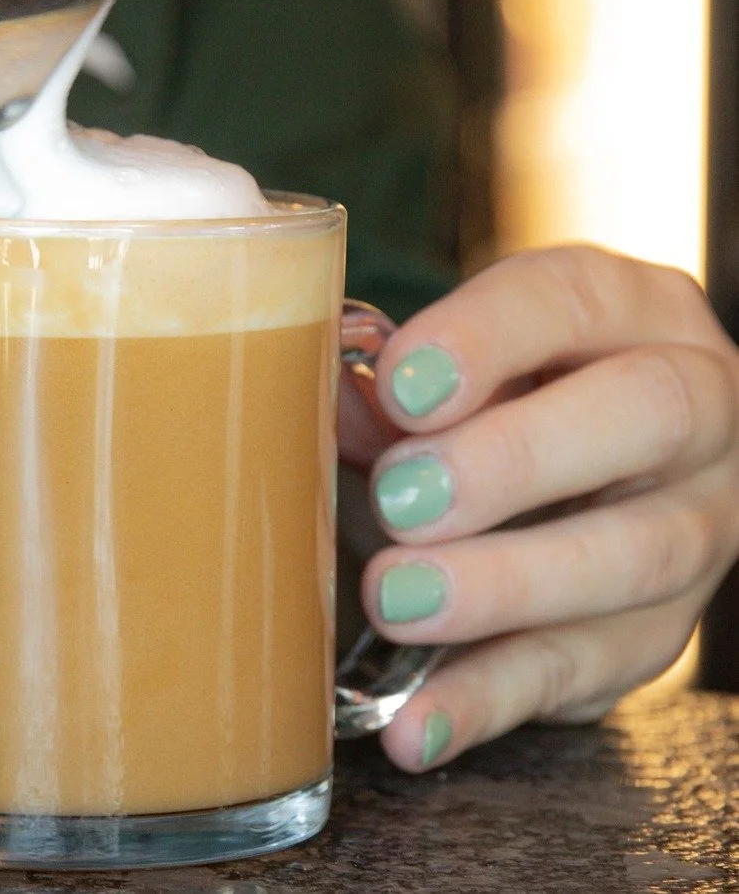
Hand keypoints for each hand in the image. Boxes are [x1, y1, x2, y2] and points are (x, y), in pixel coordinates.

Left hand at [343, 246, 738, 769]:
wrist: (585, 466)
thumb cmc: (498, 394)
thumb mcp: (453, 365)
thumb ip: (390, 383)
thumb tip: (325, 405)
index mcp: (632, 308)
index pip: (573, 301)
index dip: (486, 339)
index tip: (399, 384)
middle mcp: (696, 407)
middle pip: (643, 415)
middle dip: (516, 459)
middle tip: (402, 496)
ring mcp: (699, 524)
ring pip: (634, 555)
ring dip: (504, 585)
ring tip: (395, 600)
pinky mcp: (662, 634)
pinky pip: (590, 672)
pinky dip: (491, 700)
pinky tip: (414, 724)